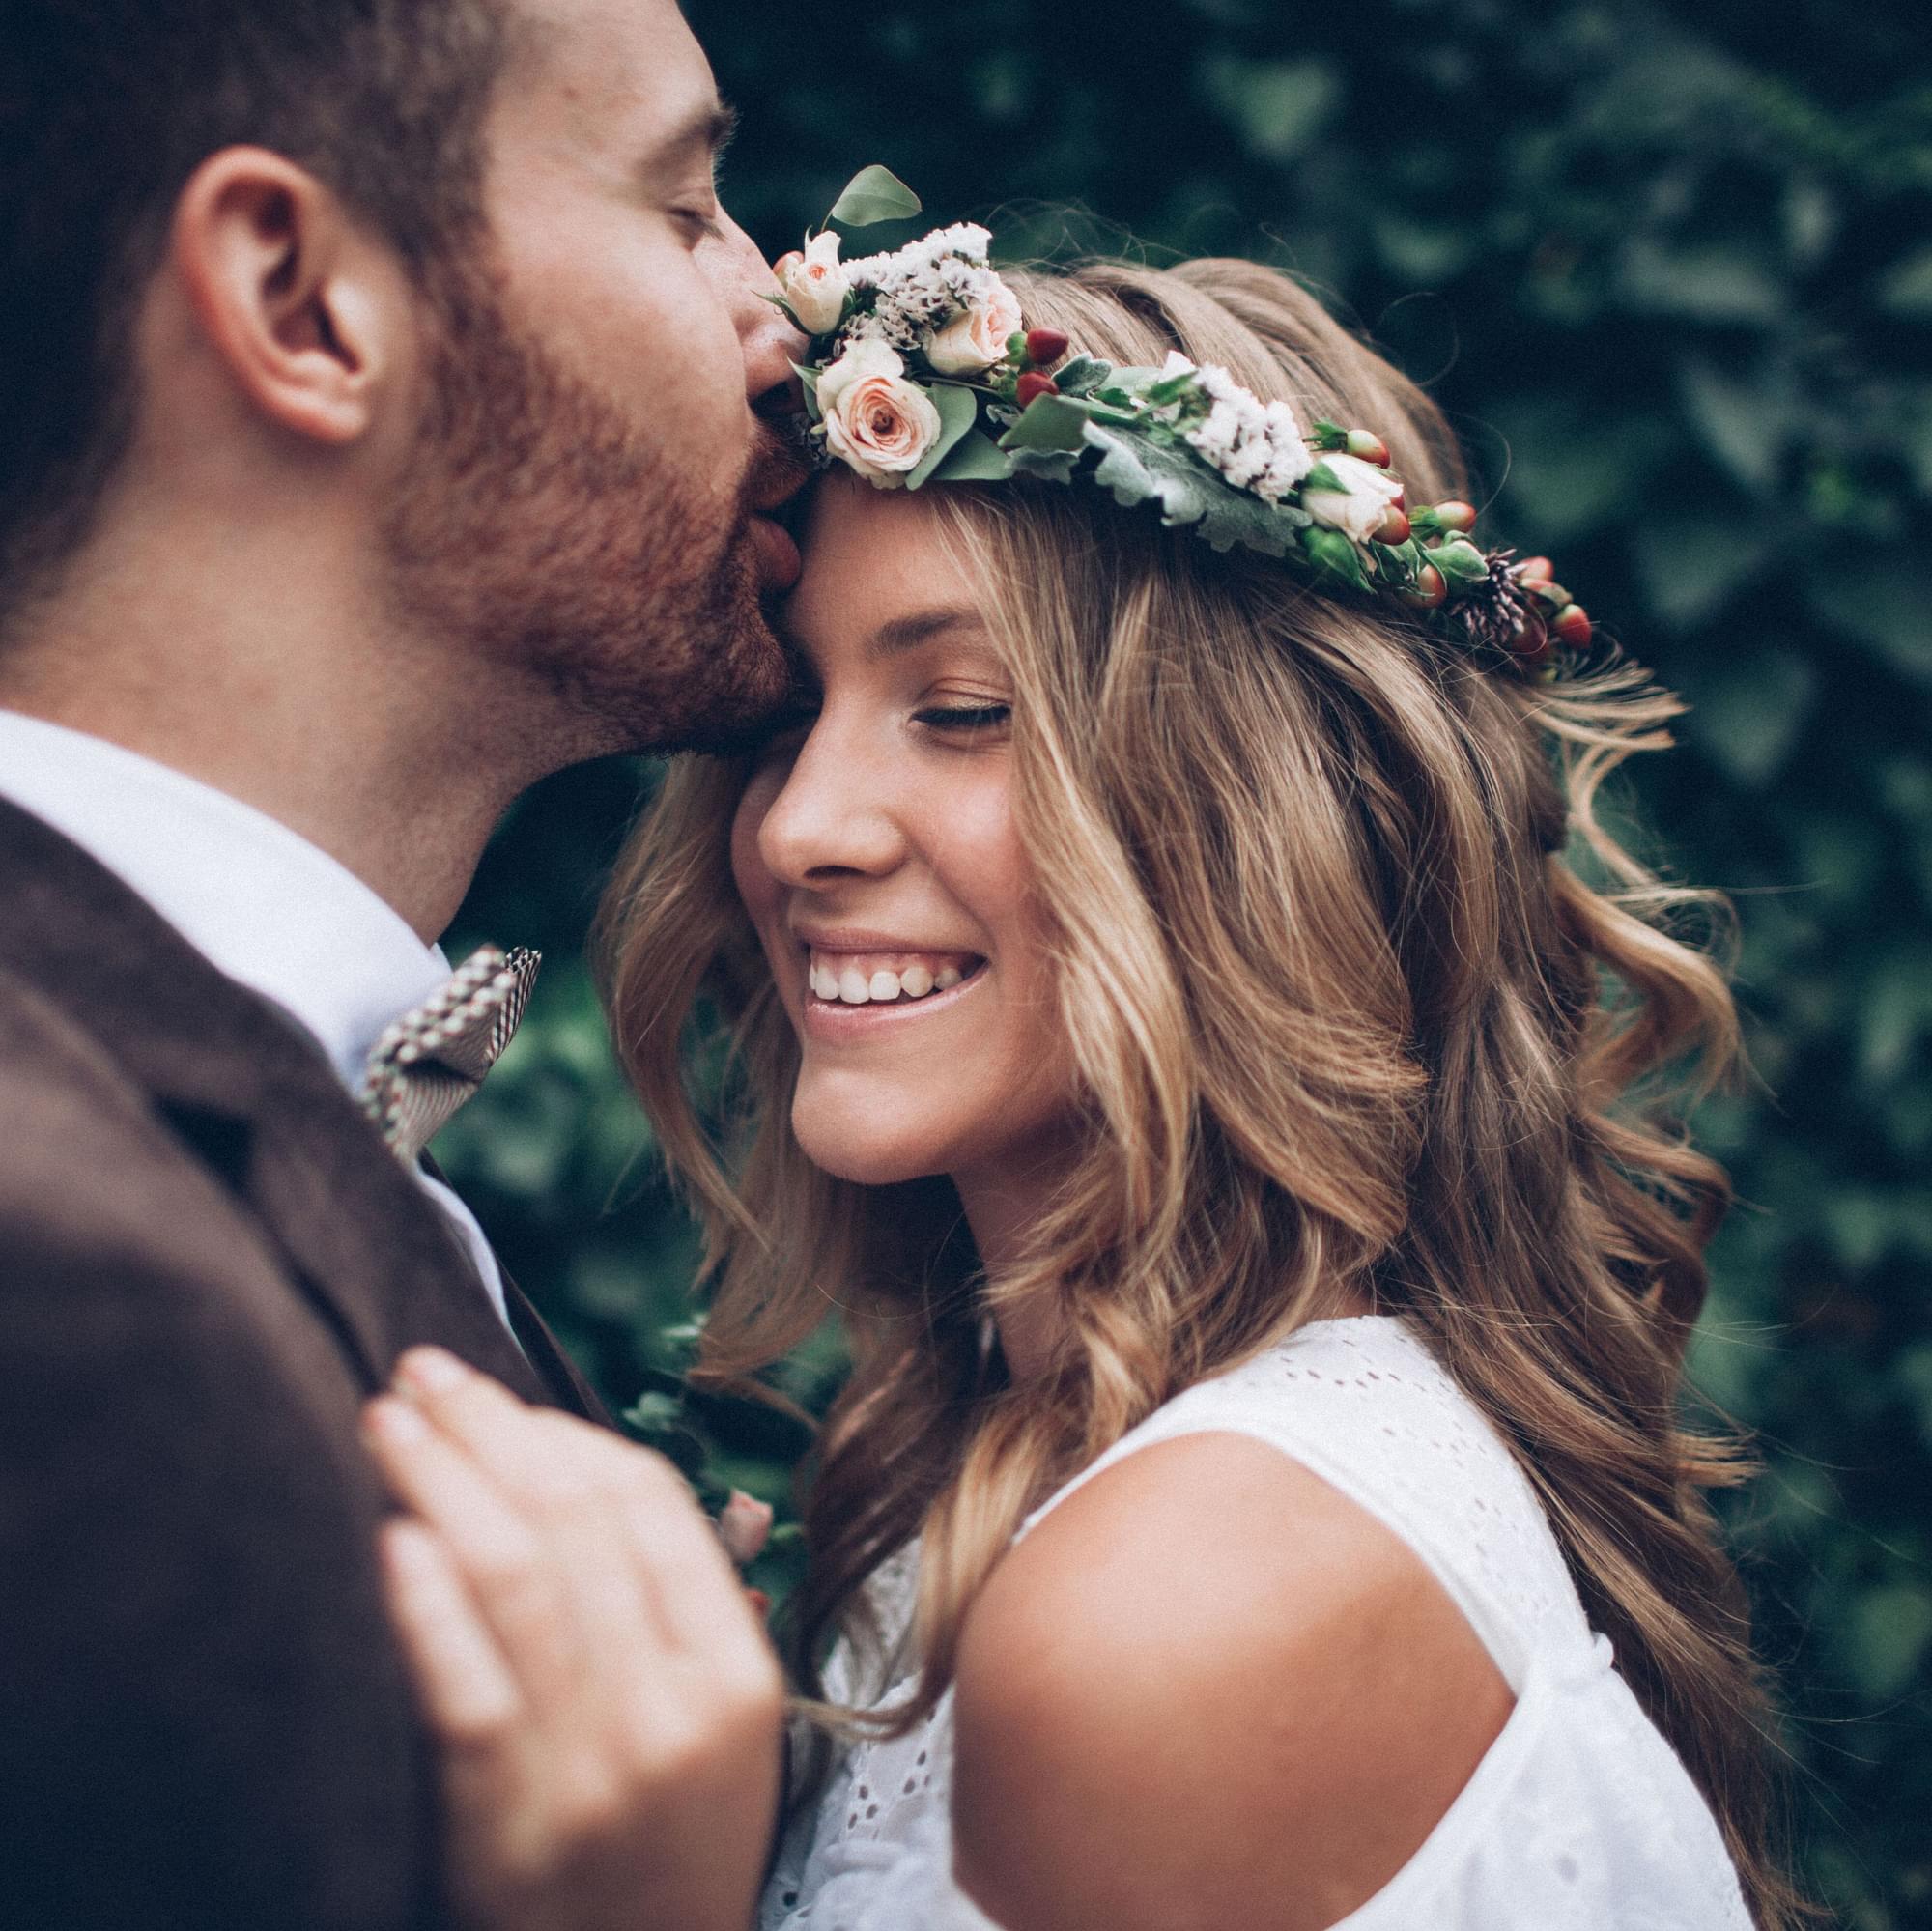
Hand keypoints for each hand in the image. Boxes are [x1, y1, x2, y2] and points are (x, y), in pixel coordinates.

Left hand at [363, 1348, 784, 1930]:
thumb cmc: (666, 1855)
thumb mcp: (720, 1736)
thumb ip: (676, 1610)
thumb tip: (584, 1470)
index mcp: (733, 1674)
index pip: (648, 1506)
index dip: (563, 1432)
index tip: (496, 1395)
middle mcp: (670, 1708)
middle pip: (574, 1521)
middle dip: (490, 1428)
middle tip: (420, 1372)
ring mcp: (593, 1768)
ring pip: (517, 1580)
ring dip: (443, 1481)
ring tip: (386, 1422)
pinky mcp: (508, 1827)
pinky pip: (465, 1690)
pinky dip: (426, 1606)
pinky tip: (391, 1538)